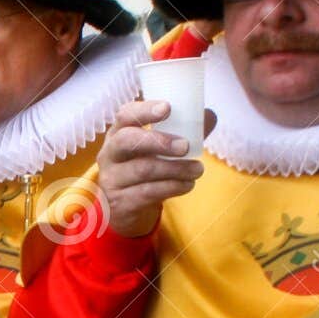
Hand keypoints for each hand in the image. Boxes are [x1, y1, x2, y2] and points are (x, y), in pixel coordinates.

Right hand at [96, 100, 212, 238]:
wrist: (124, 209)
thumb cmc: (144, 169)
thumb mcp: (156, 149)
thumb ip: (181, 132)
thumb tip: (209, 115)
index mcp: (118, 133)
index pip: (125, 115)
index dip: (145, 110)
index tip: (168, 108)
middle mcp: (109, 154)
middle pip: (126, 140)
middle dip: (158, 141)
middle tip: (185, 146)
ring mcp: (112, 179)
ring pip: (142, 169)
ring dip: (175, 169)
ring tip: (197, 169)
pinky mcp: (120, 202)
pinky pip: (147, 192)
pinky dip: (172, 187)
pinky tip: (187, 184)